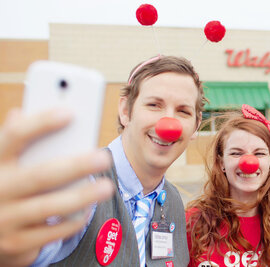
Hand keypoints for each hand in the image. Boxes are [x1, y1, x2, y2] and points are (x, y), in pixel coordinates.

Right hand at [0, 109, 113, 266]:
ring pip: (48, 207)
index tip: (70, 112)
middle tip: (104, 158)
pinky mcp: (16, 243)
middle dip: (75, 166)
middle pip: (40, 175)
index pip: (14, 136)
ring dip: (82, 197)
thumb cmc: (5, 185)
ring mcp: (4, 219)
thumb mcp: (3, 162)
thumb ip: (15, 141)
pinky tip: (88, 209)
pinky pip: (52, 232)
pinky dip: (73, 221)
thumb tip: (21, 112)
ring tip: (107, 187)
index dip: (41, 123)